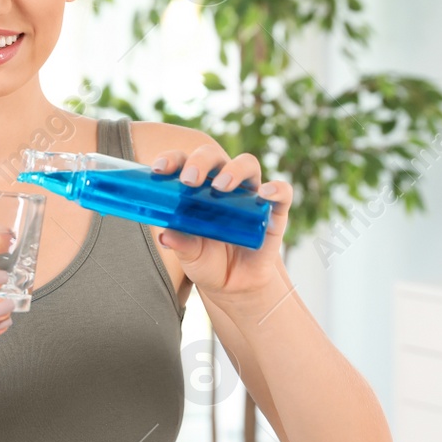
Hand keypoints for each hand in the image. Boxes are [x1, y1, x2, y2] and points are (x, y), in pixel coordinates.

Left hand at [148, 142, 292, 300]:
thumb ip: (180, 244)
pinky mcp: (273, 211)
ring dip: (233, 170)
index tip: (159, 169)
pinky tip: (265, 194)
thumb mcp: (189, 256)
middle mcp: (222, 184)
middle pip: (213, 156)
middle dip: (200, 161)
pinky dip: (276, 188)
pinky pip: (282, 193)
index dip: (171, 159)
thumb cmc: (206, 262)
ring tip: (220, 187)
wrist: (235, 285)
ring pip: (247, 164)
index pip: (183, 162)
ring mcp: (249, 195)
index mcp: (195, 188)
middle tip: (190, 179)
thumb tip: (164, 236)